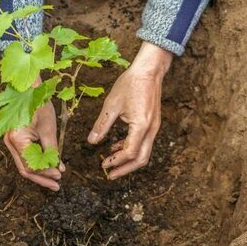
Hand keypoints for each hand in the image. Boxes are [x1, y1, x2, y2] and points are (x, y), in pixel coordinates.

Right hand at [3, 78, 63, 190]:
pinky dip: (35, 163)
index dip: (46, 174)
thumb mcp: (49, 128)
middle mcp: (9, 142)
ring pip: (23, 164)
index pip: (31, 166)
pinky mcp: (14, 139)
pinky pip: (24, 156)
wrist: (28, 88)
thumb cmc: (39, 104)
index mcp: (17, 139)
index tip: (59, 176)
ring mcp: (10, 141)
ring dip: (39, 172)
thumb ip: (52, 150)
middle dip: (41, 178)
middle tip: (56, 185)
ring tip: (53, 179)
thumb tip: (58, 169)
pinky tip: (47, 166)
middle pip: (24, 169)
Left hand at [88, 42, 172, 178]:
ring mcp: (154, 127)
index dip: (116, 161)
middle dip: (125, 169)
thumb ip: (102, 125)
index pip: (129, 152)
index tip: (103, 164)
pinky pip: (144, 142)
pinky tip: (117, 146)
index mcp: (141, 126)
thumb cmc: (131, 84)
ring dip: (129, 161)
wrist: (149, 71)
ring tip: (112, 162)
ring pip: (144, 152)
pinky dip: (132, 148)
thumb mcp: (112, 104)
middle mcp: (151, 130)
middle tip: (110, 175)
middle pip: (141, 159)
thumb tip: (91, 142)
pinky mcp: (153, 123)